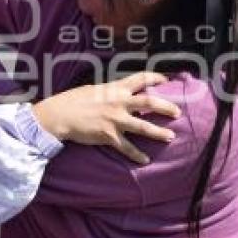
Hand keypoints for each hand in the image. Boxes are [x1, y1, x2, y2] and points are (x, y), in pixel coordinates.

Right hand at [33, 72, 181, 164]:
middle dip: (166, 107)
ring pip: (143, 126)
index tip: (166, 80)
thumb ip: (110, 91)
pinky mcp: (108, 136)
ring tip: (170, 137)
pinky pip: (126, 147)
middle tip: (178, 112)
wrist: (60, 115)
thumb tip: (118, 91)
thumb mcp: (94, 89)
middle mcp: (118, 102)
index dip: (155, 77)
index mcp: (115, 88)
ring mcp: (115, 120)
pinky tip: (145, 160)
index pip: (140, 78)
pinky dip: (136, 155)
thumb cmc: (73, 100)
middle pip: (149, 102)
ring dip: (158, 132)